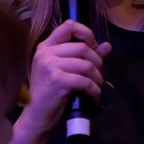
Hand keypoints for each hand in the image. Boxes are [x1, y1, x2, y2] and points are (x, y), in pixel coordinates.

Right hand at [21, 20, 111, 138]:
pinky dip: (94, 90)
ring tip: (96, 87)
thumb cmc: (50, 93)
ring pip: (87, 65)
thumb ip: (85, 57)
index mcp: (45, 47)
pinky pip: (85, 80)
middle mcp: (45, 53)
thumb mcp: (65, 71)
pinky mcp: (57, 80)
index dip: (86, 33)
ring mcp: (50, 66)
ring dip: (97, 78)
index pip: (69, 26)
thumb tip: (107, 46)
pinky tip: (93, 96)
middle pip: (83, 48)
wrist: (37, 116)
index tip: (93, 47)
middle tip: (98, 76)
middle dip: (97, 62)